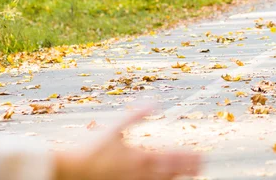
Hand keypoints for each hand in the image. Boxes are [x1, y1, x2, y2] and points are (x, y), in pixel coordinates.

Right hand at [54, 109, 200, 179]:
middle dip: (188, 168)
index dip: (189, 158)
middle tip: (202, 165)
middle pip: (172, 172)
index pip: (172, 158)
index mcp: (140, 157)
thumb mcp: (115, 128)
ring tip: (191, 175)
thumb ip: (136, 115)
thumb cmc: (93, 149)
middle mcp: (141, 173)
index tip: (201, 155)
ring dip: (177, 177)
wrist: (73, 170)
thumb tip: (154, 103)